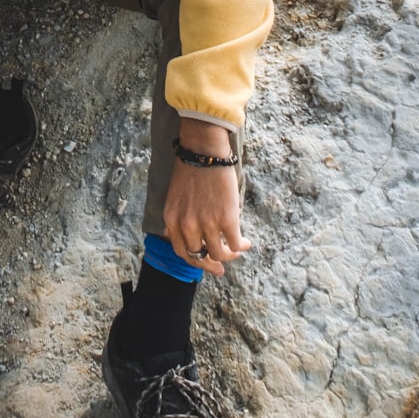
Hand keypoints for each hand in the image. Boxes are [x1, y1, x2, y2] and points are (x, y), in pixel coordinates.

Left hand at [162, 119, 250, 279]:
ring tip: (236, 251)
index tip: (205, 263)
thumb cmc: (192, 169)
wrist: (204, 150)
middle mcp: (187, 225)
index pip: (182, 251)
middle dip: (212, 265)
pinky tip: (246, 243)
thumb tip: (192, 237)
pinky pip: (235, 243)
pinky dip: (242, 246)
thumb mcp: (176, 197)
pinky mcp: (226, 219)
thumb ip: (180, 218)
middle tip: (221, 268)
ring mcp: (206, 223)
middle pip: (199, 257)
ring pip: (219, 253)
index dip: (195, 261)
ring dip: (229, 255)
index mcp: (172, 219)